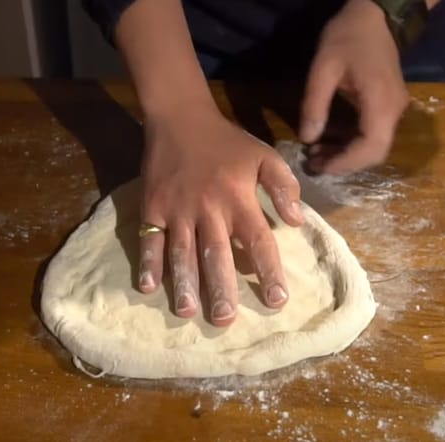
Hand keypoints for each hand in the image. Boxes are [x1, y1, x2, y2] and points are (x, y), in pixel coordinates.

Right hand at [138, 104, 302, 326]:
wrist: (180, 118)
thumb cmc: (227, 143)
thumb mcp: (264, 155)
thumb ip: (284, 186)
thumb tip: (296, 222)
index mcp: (239, 198)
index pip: (258, 240)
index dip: (268, 271)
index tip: (276, 301)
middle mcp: (209, 208)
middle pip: (216, 254)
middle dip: (221, 288)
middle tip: (224, 320)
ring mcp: (177, 209)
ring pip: (182, 251)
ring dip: (184, 283)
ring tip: (188, 312)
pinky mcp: (152, 206)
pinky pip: (150, 238)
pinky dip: (148, 262)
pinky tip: (148, 287)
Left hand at [300, 0, 408, 173]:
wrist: (376, 15)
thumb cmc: (348, 37)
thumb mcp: (323, 68)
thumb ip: (315, 105)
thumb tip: (307, 139)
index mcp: (381, 102)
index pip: (371, 147)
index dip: (345, 163)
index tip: (320, 168)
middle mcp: (394, 111)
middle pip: (375, 153)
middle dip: (344, 163)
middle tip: (314, 164)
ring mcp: (394, 110)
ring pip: (374, 146)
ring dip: (346, 155)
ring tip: (315, 155)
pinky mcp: (388, 107)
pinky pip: (373, 134)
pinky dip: (351, 143)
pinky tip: (328, 141)